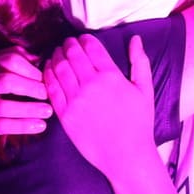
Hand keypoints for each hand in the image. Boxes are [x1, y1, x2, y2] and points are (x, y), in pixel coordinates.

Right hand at [0, 47, 52, 138]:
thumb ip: (7, 58)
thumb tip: (36, 57)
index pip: (10, 60)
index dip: (31, 69)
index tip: (46, 78)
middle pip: (8, 81)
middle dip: (32, 88)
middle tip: (48, 94)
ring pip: (5, 106)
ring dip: (30, 109)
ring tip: (48, 111)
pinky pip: (1, 125)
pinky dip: (22, 126)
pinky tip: (39, 126)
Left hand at [44, 34, 155, 175]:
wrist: (126, 155)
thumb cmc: (139, 123)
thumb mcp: (145, 89)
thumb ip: (140, 62)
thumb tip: (135, 38)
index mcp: (111, 76)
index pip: (91, 47)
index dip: (84, 39)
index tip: (82, 39)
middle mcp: (91, 84)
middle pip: (72, 54)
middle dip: (68, 44)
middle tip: (67, 43)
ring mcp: (75, 100)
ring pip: (59, 68)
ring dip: (56, 57)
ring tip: (57, 54)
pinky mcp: (64, 114)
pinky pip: (51, 88)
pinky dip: (48, 75)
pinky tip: (49, 71)